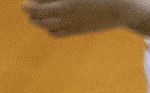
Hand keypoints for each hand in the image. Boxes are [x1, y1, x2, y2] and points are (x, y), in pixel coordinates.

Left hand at [24, 0, 139, 36]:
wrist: (121, 7)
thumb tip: (45, 0)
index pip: (36, 0)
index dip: (32, 0)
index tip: (32, 0)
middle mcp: (63, 10)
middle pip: (34, 11)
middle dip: (29, 8)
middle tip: (28, 5)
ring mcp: (70, 22)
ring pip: (43, 24)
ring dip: (35, 19)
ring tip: (34, 16)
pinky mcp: (76, 30)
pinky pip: (55, 33)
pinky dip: (48, 28)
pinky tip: (49, 23)